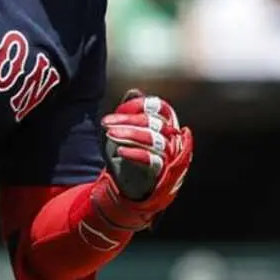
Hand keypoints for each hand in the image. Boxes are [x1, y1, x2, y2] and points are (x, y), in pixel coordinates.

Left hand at [91, 89, 192, 230]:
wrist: (129, 188)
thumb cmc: (129, 157)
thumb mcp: (127, 132)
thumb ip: (131, 112)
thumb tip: (134, 91)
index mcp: (167, 125)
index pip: (160, 107)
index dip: (139, 105)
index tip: (118, 110)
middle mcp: (173, 138)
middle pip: (154, 121)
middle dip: (127, 120)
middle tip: (106, 122)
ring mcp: (171, 156)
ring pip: (154, 138)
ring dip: (129, 134)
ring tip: (110, 134)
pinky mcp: (164, 173)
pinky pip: (152, 159)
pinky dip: (135, 153)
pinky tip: (120, 151)